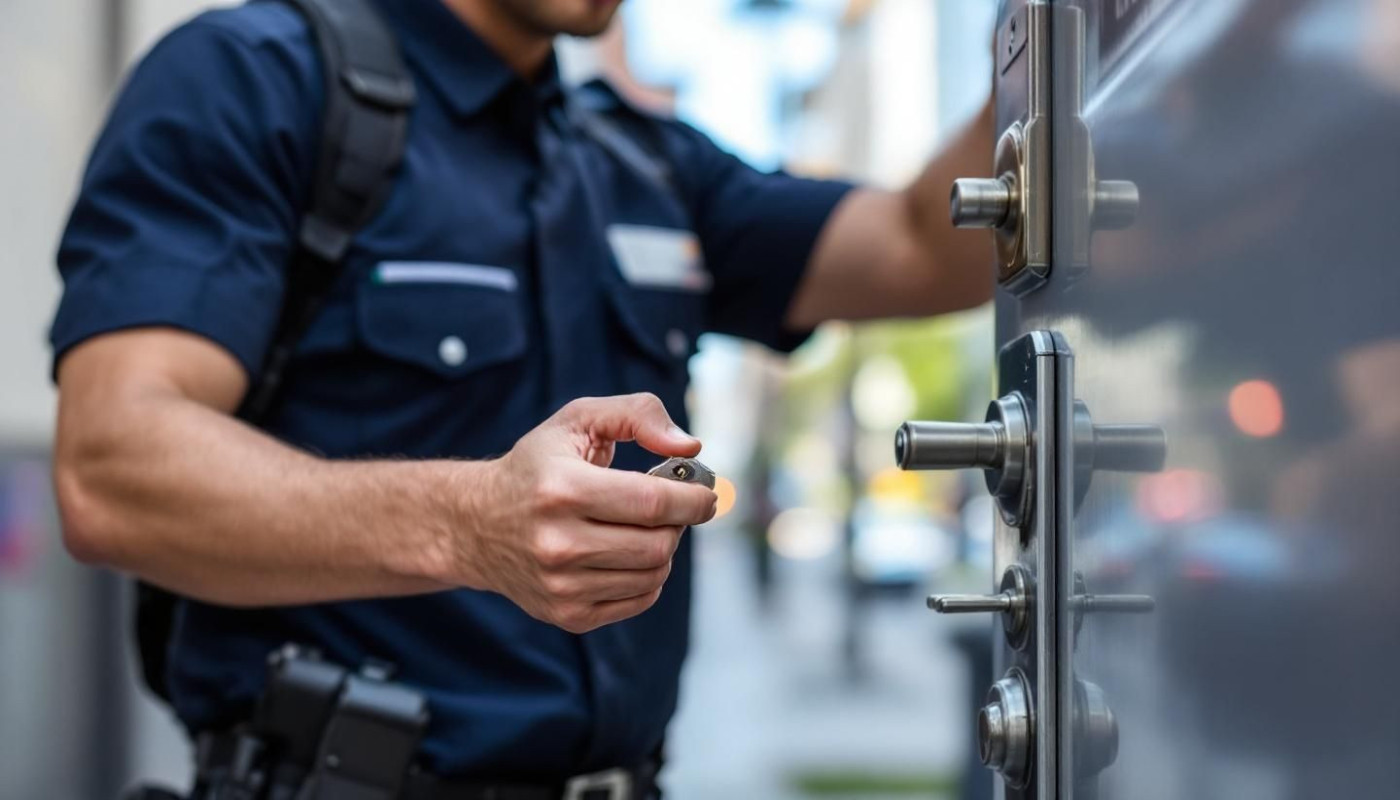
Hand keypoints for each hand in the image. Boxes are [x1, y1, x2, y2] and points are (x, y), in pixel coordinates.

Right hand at [455, 394, 716, 632]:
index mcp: (562, 490)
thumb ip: (639, 415)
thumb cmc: (537, 466)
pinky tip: (626, 552)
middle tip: (670, 507)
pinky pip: (638, 599)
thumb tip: (689, 446)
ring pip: (653, 575)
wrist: (475, 524)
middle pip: (658, 544)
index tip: (705, 494)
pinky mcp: (567, 615)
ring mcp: (561, 586)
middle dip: (677, 523)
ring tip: (642, 526)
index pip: (653, 504)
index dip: (692, 499)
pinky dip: (647, 576)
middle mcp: (558, 544)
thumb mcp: (578, 420)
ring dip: (663, 548)